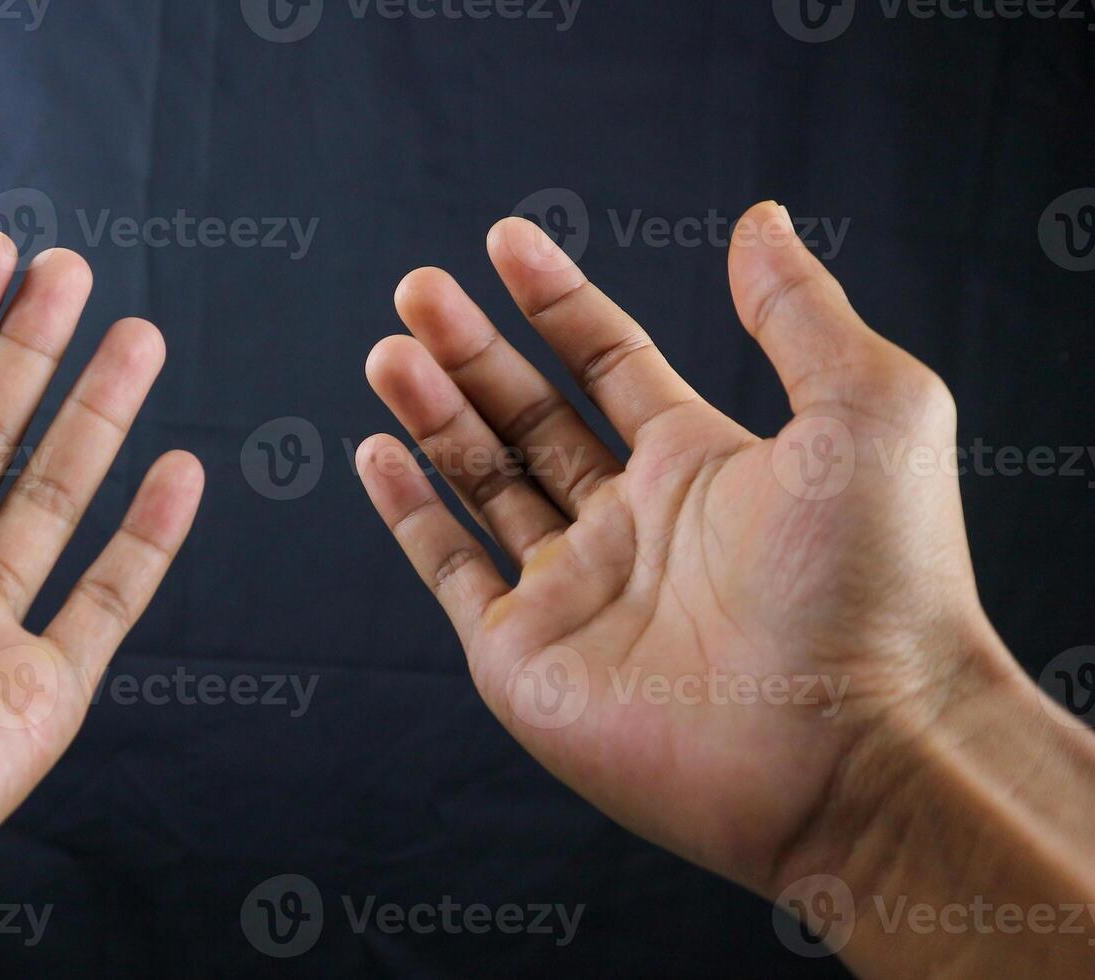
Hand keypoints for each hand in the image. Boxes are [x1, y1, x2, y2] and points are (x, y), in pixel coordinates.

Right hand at [356, 202, 1018, 896]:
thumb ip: (798, 311)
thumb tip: (758, 219)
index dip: (556, 300)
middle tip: (418, 289)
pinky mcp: (524, 658)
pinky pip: (448, 571)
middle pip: (528, 416)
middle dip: (471, 349)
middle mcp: (631, 525)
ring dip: (431, 412)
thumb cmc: (874, 580)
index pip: (608, 363)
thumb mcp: (865, 410)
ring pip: (479, 482)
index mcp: (701, 466)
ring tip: (388, 350)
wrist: (851, 749)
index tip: (505, 241)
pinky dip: (407, 513)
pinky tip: (375, 451)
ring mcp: (572, 593)